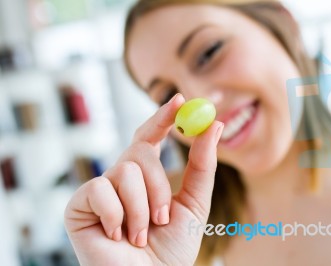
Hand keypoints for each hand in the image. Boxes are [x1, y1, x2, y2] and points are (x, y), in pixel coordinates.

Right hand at [64, 94, 223, 265]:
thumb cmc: (172, 248)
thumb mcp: (195, 202)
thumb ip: (203, 163)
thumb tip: (215, 124)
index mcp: (145, 176)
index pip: (150, 136)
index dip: (163, 117)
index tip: (178, 99)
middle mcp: (121, 178)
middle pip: (140, 150)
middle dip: (158, 184)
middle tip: (164, 216)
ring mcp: (99, 190)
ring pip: (124, 170)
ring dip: (141, 208)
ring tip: (140, 235)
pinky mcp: (78, 205)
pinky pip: (100, 189)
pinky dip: (116, 216)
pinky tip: (115, 235)